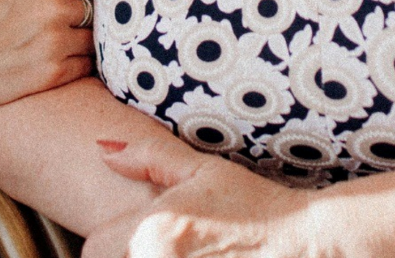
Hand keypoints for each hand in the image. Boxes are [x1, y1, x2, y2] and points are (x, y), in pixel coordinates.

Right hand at [0, 0, 94, 104]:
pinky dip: (75, 61)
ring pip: (90, 38)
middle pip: (90, 8)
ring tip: (55, 36)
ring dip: (78, 36)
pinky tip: (54, 56)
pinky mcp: (48, 76)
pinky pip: (83, 66)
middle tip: (54, 16)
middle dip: (76, 10)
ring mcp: (53, 45)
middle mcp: (55, 9)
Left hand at [84, 138, 314, 257]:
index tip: (144, 236)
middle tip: (172, 246)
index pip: (92, 249)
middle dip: (132, 255)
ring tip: (188, 255)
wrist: (302, 244)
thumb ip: (147, 156)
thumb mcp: (200, 169)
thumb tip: (101, 148)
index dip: (111, 241)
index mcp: (152, 231)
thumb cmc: (252, 204)